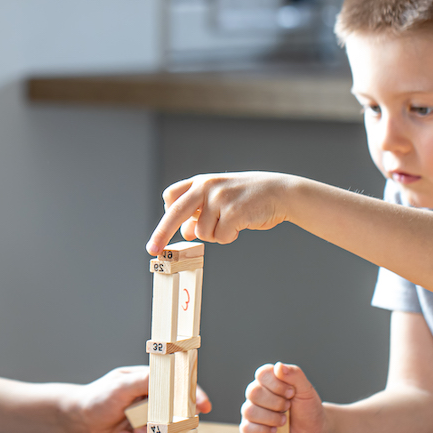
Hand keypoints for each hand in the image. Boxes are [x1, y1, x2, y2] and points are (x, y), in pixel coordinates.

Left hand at [67, 365, 212, 432]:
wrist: (81, 419)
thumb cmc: (99, 397)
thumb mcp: (121, 386)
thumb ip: (144, 381)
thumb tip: (166, 375)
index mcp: (151, 381)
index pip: (178, 385)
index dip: (194, 394)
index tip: (203, 405)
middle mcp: (153, 400)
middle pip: (174, 412)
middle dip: (163, 422)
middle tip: (147, 424)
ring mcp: (149, 418)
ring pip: (163, 431)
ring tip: (129, 428)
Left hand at [146, 172, 297, 254]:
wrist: (280, 192)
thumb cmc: (249, 197)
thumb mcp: (221, 199)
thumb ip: (201, 212)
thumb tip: (184, 231)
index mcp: (201, 182)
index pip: (171, 197)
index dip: (166, 215)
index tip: (159, 234)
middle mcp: (207, 187)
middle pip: (175, 212)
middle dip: (161, 233)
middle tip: (152, 250)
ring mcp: (220, 199)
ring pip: (202, 232)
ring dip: (215, 235)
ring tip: (231, 223)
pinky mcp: (233, 212)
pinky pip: (220, 238)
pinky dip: (228, 238)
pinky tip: (240, 226)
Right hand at [240, 362, 325, 432]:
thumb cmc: (308, 409)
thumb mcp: (306, 389)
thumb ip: (295, 375)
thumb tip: (278, 366)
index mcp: (268, 381)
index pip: (261, 374)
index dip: (276, 384)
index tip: (291, 393)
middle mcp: (256, 395)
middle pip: (253, 392)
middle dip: (275, 402)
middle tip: (288, 407)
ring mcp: (252, 413)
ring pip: (249, 411)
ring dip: (271, 418)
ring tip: (284, 421)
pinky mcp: (250, 431)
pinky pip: (246, 429)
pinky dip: (264, 431)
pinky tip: (275, 431)